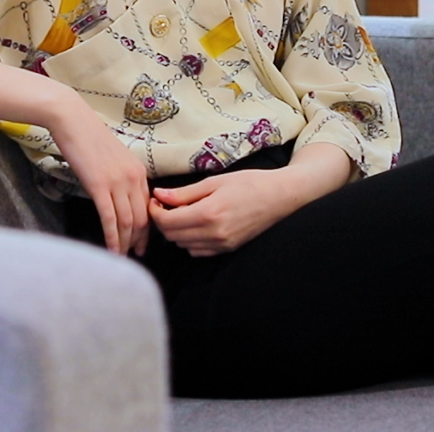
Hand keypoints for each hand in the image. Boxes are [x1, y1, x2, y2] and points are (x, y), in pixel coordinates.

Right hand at [50, 105, 150, 256]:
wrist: (72, 120)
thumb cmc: (88, 136)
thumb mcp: (114, 157)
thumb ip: (121, 177)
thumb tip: (119, 198)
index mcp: (139, 171)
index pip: (148, 207)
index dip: (147, 228)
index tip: (143, 241)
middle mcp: (133, 178)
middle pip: (142, 217)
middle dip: (140, 240)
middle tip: (136, 255)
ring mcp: (117, 182)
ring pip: (127, 221)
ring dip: (125, 242)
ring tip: (122, 257)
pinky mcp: (99, 186)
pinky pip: (110, 218)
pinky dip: (112, 237)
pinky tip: (111, 250)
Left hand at [148, 168, 304, 255]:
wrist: (279, 196)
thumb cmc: (248, 183)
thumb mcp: (214, 181)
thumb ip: (184, 192)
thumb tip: (158, 195)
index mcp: (208, 213)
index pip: (167, 222)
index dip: (155, 212)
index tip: (154, 200)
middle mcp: (214, 234)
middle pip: (172, 236)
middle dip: (162, 221)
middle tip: (163, 205)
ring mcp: (222, 244)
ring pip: (183, 246)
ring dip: (175, 232)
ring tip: (179, 213)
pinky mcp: (227, 249)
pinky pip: (198, 251)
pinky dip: (189, 240)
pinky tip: (194, 224)